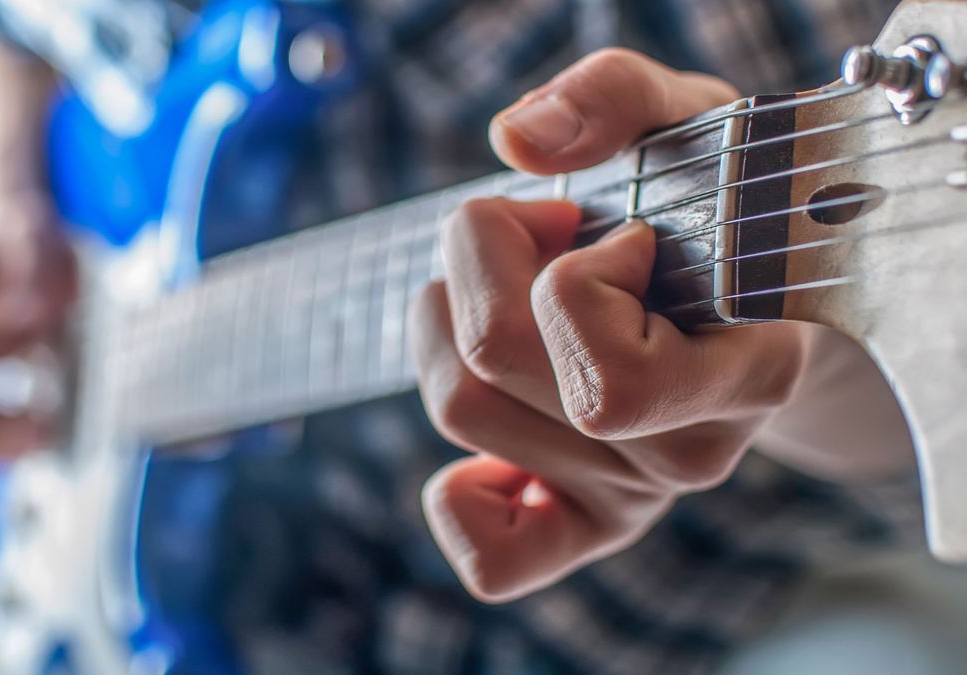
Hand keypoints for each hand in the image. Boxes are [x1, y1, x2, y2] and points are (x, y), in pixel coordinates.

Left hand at [409, 49, 815, 601]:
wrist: (748, 289)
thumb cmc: (713, 205)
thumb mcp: (684, 123)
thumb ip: (613, 100)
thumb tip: (517, 140)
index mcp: (745, 371)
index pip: (603, 369)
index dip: (568, 273)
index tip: (608, 232)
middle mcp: (691, 454)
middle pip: (493, 367)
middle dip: (476, 262)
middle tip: (529, 228)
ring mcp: (636, 499)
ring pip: (461, 406)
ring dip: (446, 318)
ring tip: (508, 285)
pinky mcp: (586, 527)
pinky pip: (493, 557)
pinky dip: (463, 494)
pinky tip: (495, 420)